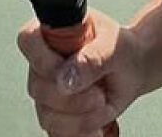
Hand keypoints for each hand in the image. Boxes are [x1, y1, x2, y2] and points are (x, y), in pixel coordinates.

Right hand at [18, 9, 142, 135]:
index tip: (68, 69)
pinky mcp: (55, 116)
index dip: (42, 58)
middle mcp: (45, 63)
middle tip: (99, 93)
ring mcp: (47, 91)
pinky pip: (58, 133)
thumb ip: (94, 57)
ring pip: (47, 116)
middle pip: (38, 87)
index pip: (28, 39)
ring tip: (103, 104)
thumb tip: (67, 78)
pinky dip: (81, 132)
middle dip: (74, 97)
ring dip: (81, 118)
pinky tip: (98, 123)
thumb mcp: (115, 46)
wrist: (133, 71)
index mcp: (55, 33)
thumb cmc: (121, 50)